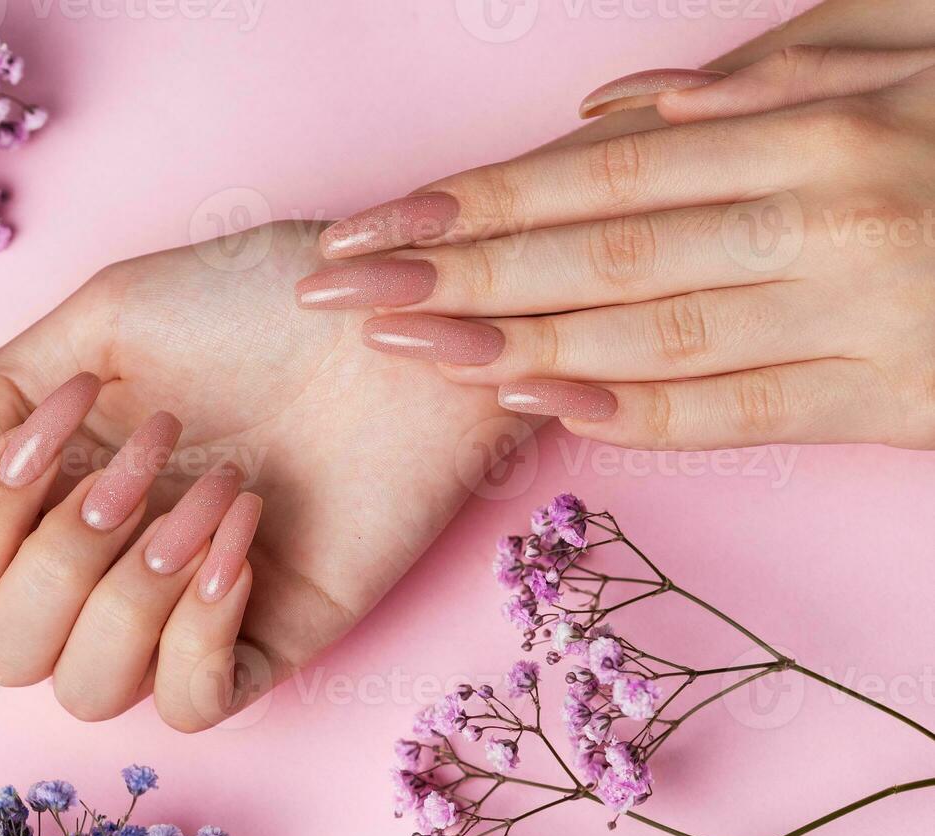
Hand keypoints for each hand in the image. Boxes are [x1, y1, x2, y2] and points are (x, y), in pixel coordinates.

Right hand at [0, 222, 508, 730]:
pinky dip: (200, 629)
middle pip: (1, 652)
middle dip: (54, 555)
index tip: (53, 427)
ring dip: (130, 591)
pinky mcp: (271, 635)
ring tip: (213, 489)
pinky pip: (196, 703)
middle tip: (142, 462)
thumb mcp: (106, 317)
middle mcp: (108, 563)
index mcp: (55, 493)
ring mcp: (186, 608)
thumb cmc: (262, 304)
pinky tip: (243, 538)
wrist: (399, 318)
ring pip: (87, 693)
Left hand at [297, 46, 934, 450]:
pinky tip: (540, 408)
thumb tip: (618, 106)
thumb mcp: (912, 42)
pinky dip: (637, 411)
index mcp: (819, 122)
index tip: (376, 226)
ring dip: (511, 342)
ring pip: (651, 334)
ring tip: (405, 351)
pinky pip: (744, 409)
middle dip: (453, 275)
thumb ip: (772, 70)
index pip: (602, 171)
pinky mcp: (895, 400)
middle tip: (340, 293)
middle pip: (598, 251)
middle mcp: (827, 214)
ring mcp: (859, 314)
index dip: (476, 201)